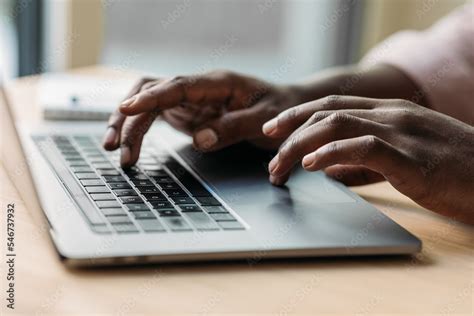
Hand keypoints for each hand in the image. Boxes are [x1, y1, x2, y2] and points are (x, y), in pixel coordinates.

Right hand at [103, 71, 302, 166]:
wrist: (285, 108)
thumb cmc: (279, 109)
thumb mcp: (264, 120)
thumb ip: (233, 128)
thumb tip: (199, 141)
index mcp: (217, 83)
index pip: (177, 85)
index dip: (150, 97)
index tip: (126, 109)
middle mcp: (198, 88)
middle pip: (153, 93)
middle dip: (129, 118)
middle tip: (117, 149)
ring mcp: (190, 100)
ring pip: (148, 104)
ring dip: (129, 124)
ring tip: (117, 152)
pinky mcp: (187, 113)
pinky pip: (156, 115)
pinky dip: (140, 129)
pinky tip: (130, 145)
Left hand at [263, 96, 473, 223]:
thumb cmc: (452, 171)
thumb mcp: (401, 159)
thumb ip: (362, 162)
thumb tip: (325, 169)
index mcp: (390, 111)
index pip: (332, 105)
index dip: (298, 115)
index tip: (273, 129)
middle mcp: (392, 114)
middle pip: (327, 113)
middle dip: (290, 132)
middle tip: (269, 155)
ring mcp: (402, 132)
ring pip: (338, 126)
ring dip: (302, 146)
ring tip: (282, 166)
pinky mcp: (412, 157)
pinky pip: (363, 148)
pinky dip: (332, 154)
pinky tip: (312, 165)